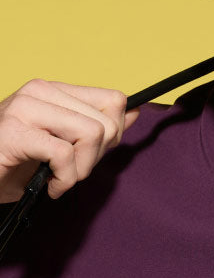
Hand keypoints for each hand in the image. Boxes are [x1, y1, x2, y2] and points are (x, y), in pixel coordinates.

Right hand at [0, 79, 138, 202]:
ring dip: (82, 169)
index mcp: (55, 91)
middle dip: (98, 157)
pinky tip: (51, 187)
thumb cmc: (16, 164)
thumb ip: (98, 127)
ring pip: (91, 133)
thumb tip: (135, 111)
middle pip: (108, 121)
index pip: (114, 99)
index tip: (93, 154)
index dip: (115, 133)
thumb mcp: (66, 144)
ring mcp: (26, 107)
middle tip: (72, 172)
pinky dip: (65, 179)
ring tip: (61, 179)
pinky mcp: (15, 132)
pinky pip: (65, 154)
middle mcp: (41, 91)